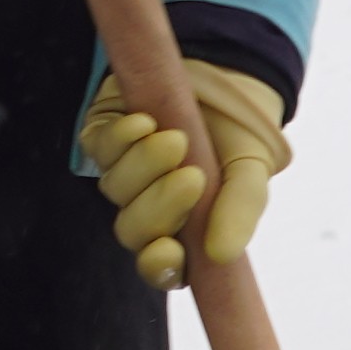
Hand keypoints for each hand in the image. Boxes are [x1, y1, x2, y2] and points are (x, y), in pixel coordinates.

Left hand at [82, 59, 290, 288]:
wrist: (225, 81)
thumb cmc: (238, 140)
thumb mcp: (251, 174)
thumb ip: (240, 212)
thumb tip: (222, 255)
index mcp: (184, 232)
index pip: (162, 268)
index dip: (158, 266)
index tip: (167, 251)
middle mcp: (148, 210)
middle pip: (132, 231)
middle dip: (159, 207)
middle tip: (192, 178)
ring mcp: (122, 175)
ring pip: (115, 188)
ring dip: (143, 165)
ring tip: (176, 139)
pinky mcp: (103, 139)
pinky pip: (99, 148)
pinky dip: (119, 137)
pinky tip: (143, 122)